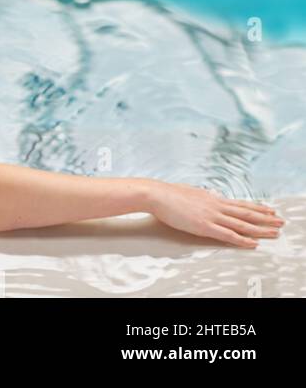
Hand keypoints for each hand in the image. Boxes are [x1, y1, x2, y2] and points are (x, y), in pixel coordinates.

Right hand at [146, 182, 283, 247]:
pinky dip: (242, 239)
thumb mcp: (190, 192)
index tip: (269, 209)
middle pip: (246, 213)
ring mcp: (212, 216)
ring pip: (242, 224)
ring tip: (274, 233)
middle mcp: (216, 206)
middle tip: (280, 221)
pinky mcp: (204, 226)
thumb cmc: (167, 194)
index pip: (240, 204)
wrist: (157, 194)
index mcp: (212, 198)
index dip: (256, 207)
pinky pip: (228, 235)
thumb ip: (202, 197)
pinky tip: (252, 243)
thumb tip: (208, 196)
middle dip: (265, 218)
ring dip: (260, 229)